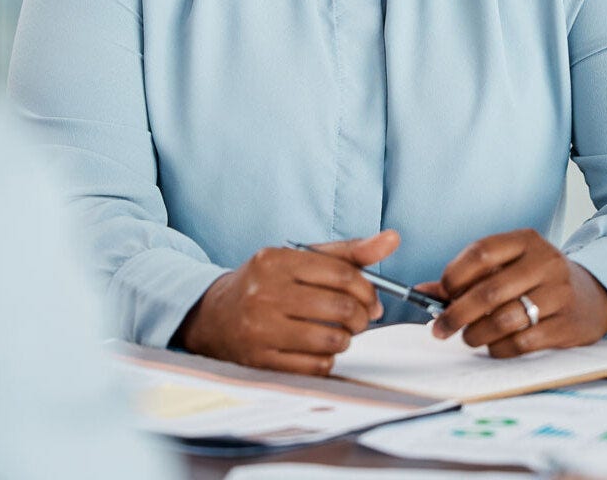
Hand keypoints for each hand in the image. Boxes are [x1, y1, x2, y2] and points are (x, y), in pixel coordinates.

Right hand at [173, 229, 399, 374]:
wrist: (214, 315)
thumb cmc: (268, 283)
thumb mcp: (301, 258)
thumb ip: (348, 252)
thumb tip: (392, 239)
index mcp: (276, 260)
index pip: (342, 274)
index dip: (368, 290)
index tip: (373, 300)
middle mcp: (265, 293)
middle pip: (341, 309)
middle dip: (362, 317)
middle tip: (362, 319)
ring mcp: (260, 329)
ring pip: (331, 341)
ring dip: (346, 340)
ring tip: (341, 333)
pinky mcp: (259, 361)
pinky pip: (314, 367)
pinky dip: (327, 360)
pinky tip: (321, 349)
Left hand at [418, 229, 606, 357]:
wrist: (594, 295)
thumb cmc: (537, 279)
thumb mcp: (509, 266)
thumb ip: (467, 277)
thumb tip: (420, 292)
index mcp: (525, 240)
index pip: (481, 252)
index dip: (454, 275)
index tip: (440, 294)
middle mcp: (545, 262)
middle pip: (489, 290)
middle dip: (457, 313)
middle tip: (440, 329)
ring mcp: (559, 293)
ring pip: (504, 319)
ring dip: (477, 333)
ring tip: (468, 337)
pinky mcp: (568, 325)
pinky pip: (523, 342)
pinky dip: (500, 348)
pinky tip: (493, 346)